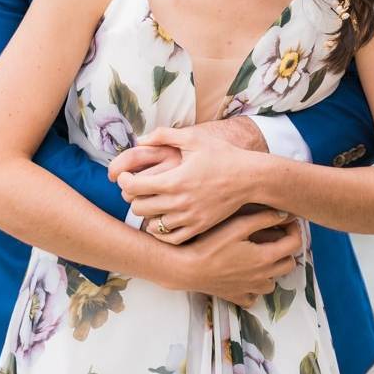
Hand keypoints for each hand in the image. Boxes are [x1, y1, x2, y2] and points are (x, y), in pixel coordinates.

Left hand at [115, 127, 257, 243]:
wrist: (249, 177)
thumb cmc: (222, 155)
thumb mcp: (193, 138)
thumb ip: (164, 135)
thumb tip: (140, 139)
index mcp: (174, 179)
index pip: (134, 187)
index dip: (123, 180)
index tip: (125, 176)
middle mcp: (179, 202)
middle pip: (139, 207)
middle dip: (132, 197)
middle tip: (136, 188)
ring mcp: (189, 218)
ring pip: (152, 224)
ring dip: (146, 214)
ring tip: (149, 203)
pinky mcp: (199, 227)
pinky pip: (171, 238)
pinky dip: (160, 231)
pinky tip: (161, 219)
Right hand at [168, 209, 301, 307]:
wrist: (187, 269)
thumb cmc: (210, 244)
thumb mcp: (238, 225)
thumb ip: (264, 218)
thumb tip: (285, 215)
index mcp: (266, 257)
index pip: (295, 244)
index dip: (296, 230)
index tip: (288, 222)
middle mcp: (263, 276)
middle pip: (288, 264)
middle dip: (286, 249)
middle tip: (276, 237)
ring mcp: (250, 289)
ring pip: (273, 282)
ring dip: (272, 269)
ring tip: (260, 256)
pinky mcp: (237, 296)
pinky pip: (254, 296)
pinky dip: (255, 288)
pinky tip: (246, 276)